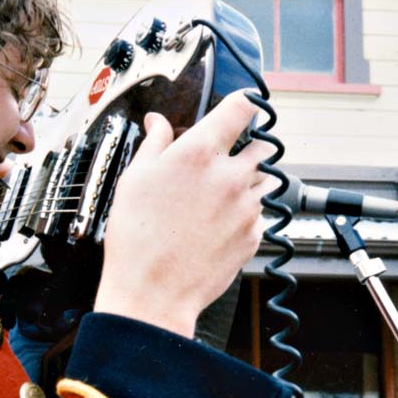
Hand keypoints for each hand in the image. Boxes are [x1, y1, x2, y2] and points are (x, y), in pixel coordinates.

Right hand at [94, 90, 277, 338]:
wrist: (153, 293)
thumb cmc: (137, 239)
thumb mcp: (134, 180)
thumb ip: (154, 144)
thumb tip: (158, 123)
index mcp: (199, 153)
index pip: (242, 107)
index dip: (242, 104)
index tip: (238, 108)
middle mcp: (230, 176)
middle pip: (261, 145)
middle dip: (246, 147)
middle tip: (223, 161)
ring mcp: (247, 207)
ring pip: (264, 180)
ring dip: (248, 182)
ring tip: (218, 198)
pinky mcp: (254, 235)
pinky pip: (259, 214)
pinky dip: (245, 214)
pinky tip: (216, 226)